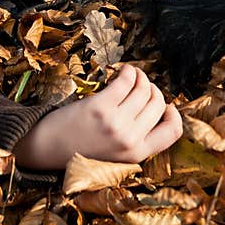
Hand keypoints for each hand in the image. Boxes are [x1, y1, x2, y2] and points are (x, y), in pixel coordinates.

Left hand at [12, 63, 182, 169]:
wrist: (50, 147)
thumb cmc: (83, 146)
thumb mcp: (118, 153)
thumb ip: (138, 137)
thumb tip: (160, 108)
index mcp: (137, 154)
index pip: (173, 131)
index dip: (174, 114)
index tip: (166, 105)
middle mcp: (129, 140)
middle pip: (158, 104)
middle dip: (153, 91)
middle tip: (142, 87)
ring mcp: (115, 123)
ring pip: (144, 90)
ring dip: (141, 77)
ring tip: (133, 76)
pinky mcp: (100, 106)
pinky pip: (126, 81)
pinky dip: (129, 71)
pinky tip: (124, 71)